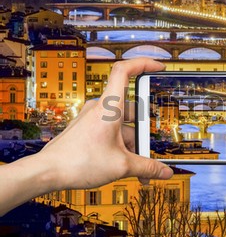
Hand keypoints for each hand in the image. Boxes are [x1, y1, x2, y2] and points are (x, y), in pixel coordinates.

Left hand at [37, 57, 172, 189]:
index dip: (143, 64)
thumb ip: (147, 167)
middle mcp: (100, 109)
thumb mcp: (122, 166)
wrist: (48, 172)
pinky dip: (121, 147)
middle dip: (143, 132)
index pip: (124, 71)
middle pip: (132, 110)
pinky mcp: (88, 130)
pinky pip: (111, 133)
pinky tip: (125, 165)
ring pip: (122, 126)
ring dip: (133, 145)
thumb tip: (165, 172)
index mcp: (109, 108)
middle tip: (148, 148)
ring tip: (138, 167)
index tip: (158, 67)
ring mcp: (93, 119)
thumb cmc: (77, 162)